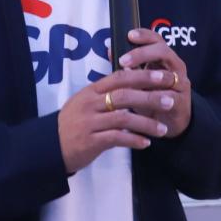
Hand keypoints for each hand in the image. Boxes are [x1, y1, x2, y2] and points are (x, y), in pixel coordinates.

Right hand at [58, 67, 174, 173]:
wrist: (50, 146)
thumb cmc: (72, 123)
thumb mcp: (85, 102)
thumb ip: (105, 93)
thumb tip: (131, 81)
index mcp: (91, 91)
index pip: (119, 77)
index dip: (142, 75)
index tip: (162, 75)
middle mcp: (91, 103)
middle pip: (125, 95)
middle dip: (150, 96)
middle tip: (170, 100)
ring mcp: (90, 122)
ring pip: (124, 118)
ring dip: (146, 123)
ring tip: (163, 129)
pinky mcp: (91, 141)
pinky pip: (116, 138)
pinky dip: (133, 140)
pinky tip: (146, 143)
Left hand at [117, 28, 191, 138]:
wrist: (166, 123)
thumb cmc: (150, 97)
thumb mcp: (137, 80)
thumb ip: (127, 65)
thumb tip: (109, 49)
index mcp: (165, 58)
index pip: (157, 40)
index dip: (145, 35)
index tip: (129, 35)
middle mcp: (176, 67)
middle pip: (164, 52)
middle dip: (142, 54)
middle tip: (123, 61)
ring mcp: (181, 84)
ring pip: (168, 74)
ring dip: (148, 76)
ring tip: (130, 79)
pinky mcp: (181, 103)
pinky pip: (170, 97)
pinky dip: (155, 96)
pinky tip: (141, 97)